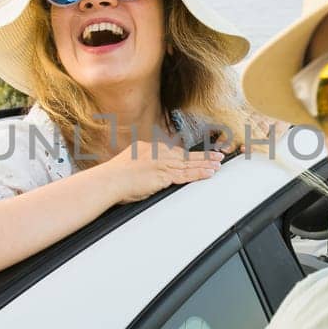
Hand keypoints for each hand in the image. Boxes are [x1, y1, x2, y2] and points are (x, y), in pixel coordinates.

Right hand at [105, 140, 223, 203]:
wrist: (110, 181)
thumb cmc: (115, 177)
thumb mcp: (130, 163)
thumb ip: (142, 164)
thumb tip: (148, 171)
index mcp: (149, 148)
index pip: (173, 151)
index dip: (187, 155)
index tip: (198, 155)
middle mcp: (158, 152)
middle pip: (185, 155)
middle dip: (202, 156)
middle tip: (217, 155)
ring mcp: (162, 163)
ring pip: (189, 164)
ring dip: (206, 164)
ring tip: (218, 164)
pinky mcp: (164, 175)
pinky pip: (186, 174)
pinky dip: (199, 173)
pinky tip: (209, 173)